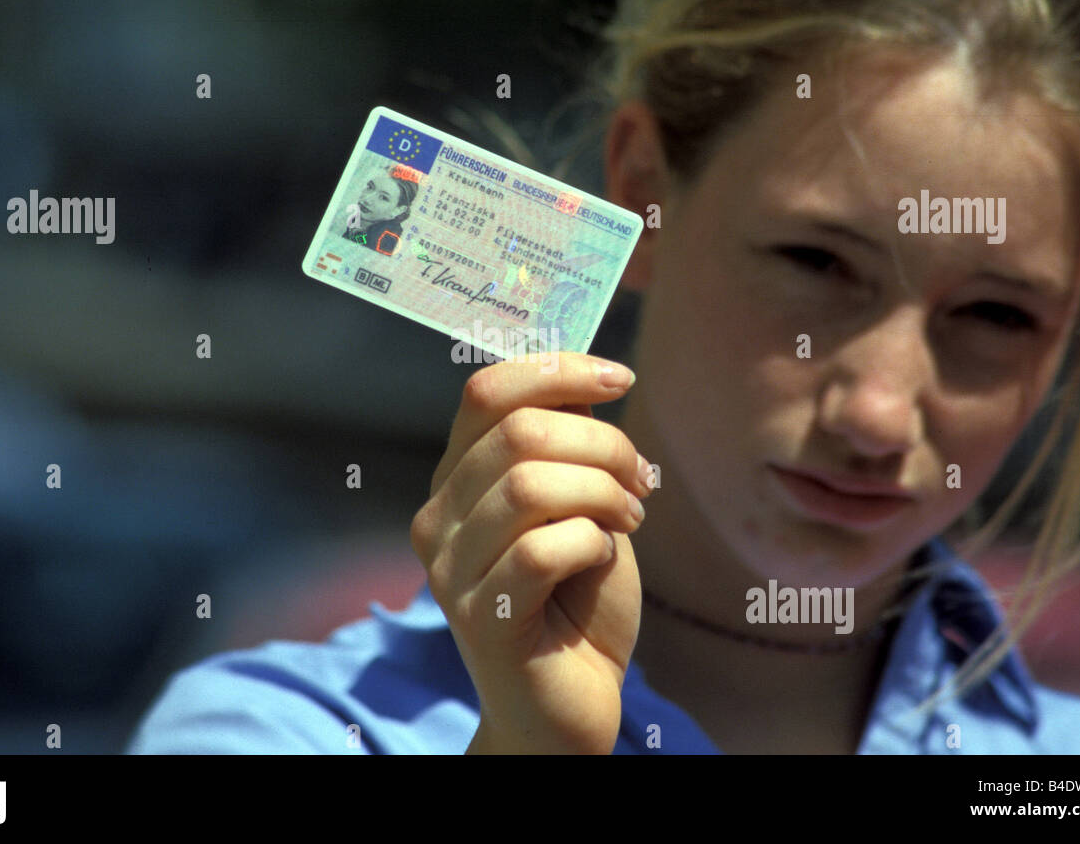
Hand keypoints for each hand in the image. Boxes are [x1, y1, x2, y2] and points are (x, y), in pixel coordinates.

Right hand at [410, 353, 649, 752]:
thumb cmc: (578, 603)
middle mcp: (438, 520)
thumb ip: (568, 451)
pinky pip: (542, 549)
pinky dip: (592, 541)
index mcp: (456, 482)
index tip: (620, 378)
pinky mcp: (480, 619)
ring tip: (631, 518)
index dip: (557, 371)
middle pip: (518, 432)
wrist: (568, 707)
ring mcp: (451, 572)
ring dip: (602, 492)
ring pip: (528, 485)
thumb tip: (587, 378)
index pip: (485, 392)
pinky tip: (607, 555)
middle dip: (602, 443)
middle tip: (640, 481)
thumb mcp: (579, 507)